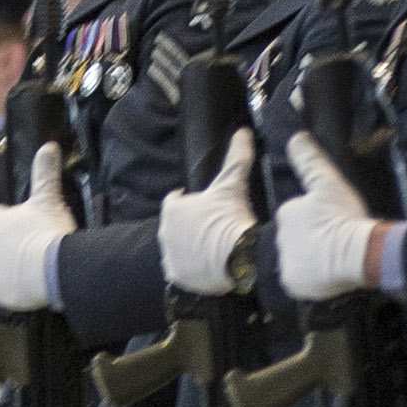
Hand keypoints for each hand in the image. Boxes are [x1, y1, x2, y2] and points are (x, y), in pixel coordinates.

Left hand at [0, 145, 73, 314]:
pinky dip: (2, 292)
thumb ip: (45, 173)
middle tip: (29, 254)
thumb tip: (49, 146)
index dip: (12, 225)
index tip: (26, 231)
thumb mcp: (49, 200)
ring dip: (5, 270)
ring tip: (27, 276)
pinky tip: (17, 293)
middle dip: (7, 249)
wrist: (49, 269)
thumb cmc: (50, 232)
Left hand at [160, 129, 260, 296]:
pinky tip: (205, 265)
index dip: (189, 200)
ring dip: (188, 245)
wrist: (237, 256)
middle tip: (211, 226)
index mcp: (172, 209)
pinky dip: (189, 267)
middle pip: (175, 225)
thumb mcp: (233, 184)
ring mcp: (168, 256)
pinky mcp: (176, 276)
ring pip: (176, 247)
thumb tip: (242, 131)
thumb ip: (236, 157)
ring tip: (210, 245)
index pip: (175, 200)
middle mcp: (163, 231)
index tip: (205, 204)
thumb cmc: (231, 217)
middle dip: (189, 224)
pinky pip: (180, 269)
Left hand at [275, 132, 384, 300]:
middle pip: (294, 238)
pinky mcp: (292, 283)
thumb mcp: (329, 184)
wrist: (357, 255)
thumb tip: (295, 138)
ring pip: (296, 259)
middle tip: (333, 240)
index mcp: (286, 214)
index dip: (312, 219)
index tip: (330, 221)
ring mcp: (284, 263)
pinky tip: (328, 274)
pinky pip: (300, 280)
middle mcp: (277, 239)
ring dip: (310, 258)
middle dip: (309, 239)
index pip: (294, 216)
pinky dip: (311, 279)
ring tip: (333, 257)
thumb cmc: (344, 217)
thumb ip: (310, 161)